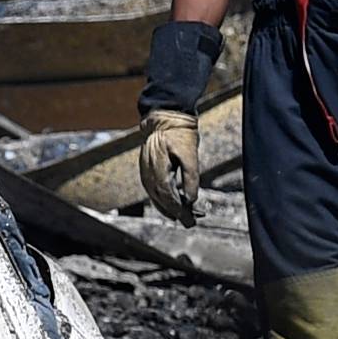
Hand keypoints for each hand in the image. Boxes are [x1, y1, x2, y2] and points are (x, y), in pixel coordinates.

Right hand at [139, 109, 202, 223]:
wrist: (164, 116)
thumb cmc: (179, 133)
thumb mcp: (190, 154)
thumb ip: (191, 178)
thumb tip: (191, 200)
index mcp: (158, 171)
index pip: (168, 199)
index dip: (180, 212)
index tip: (190, 221)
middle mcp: (148, 175)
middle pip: (162, 202)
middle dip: (176, 213)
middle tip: (191, 222)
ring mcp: (146, 173)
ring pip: (156, 198)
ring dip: (170, 208)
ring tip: (185, 215)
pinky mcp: (147, 170)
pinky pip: (154, 191)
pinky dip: (164, 199)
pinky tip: (174, 202)